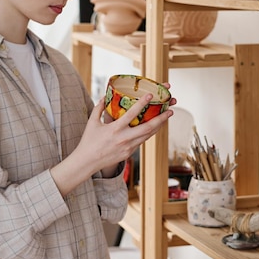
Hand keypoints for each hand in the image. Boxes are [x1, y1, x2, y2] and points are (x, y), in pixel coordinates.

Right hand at [50, 84, 174, 194]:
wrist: (87, 162)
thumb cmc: (88, 141)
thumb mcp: (92, 122)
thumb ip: (99, 108)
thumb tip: (104, 96)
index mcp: (115, 129)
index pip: (131, 114)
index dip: (142, 103)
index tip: (150, 95)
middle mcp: (124, 138)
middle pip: (148, 128)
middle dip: (161, 118)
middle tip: (170, 110)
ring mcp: (128, 147)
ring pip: (148, 136)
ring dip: (158, 126)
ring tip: (166, 117)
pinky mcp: (129, 153)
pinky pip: (142, 141)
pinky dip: (149, 134)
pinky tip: (154, 128)